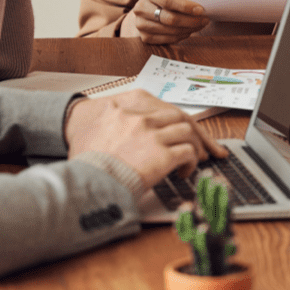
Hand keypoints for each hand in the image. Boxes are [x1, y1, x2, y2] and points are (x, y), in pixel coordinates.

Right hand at [65, 89, 227, 188]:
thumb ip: (112, 124)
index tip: (185, 128)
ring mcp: (153, 134)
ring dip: (195, 146)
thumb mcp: (91, 132)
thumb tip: (122, 134)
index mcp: (126, 107)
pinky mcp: (162, 154)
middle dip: (196, 131)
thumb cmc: (85, 163)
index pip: (162, 107)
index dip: (177, 119)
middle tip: (205, 145)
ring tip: (194, 159)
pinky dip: (191, 162)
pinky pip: (188, 152)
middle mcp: (141, 117)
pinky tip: (184, 172)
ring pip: (188, 131)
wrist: (84, 183)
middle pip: (180, 116)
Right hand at [130, 0, 208, 44]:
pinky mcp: (145, 37)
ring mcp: (141, 24)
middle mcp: (141, 8)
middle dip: (191, 20)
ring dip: (189, 29)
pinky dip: (182, 36)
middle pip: (170, 18)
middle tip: (205, 19)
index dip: (185, 6)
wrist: (148, 9)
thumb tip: (201, 6)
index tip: (201, 10)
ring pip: (170, 31)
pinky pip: (168, 39)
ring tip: (200, 25)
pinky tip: (190, 31)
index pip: (168, 0)